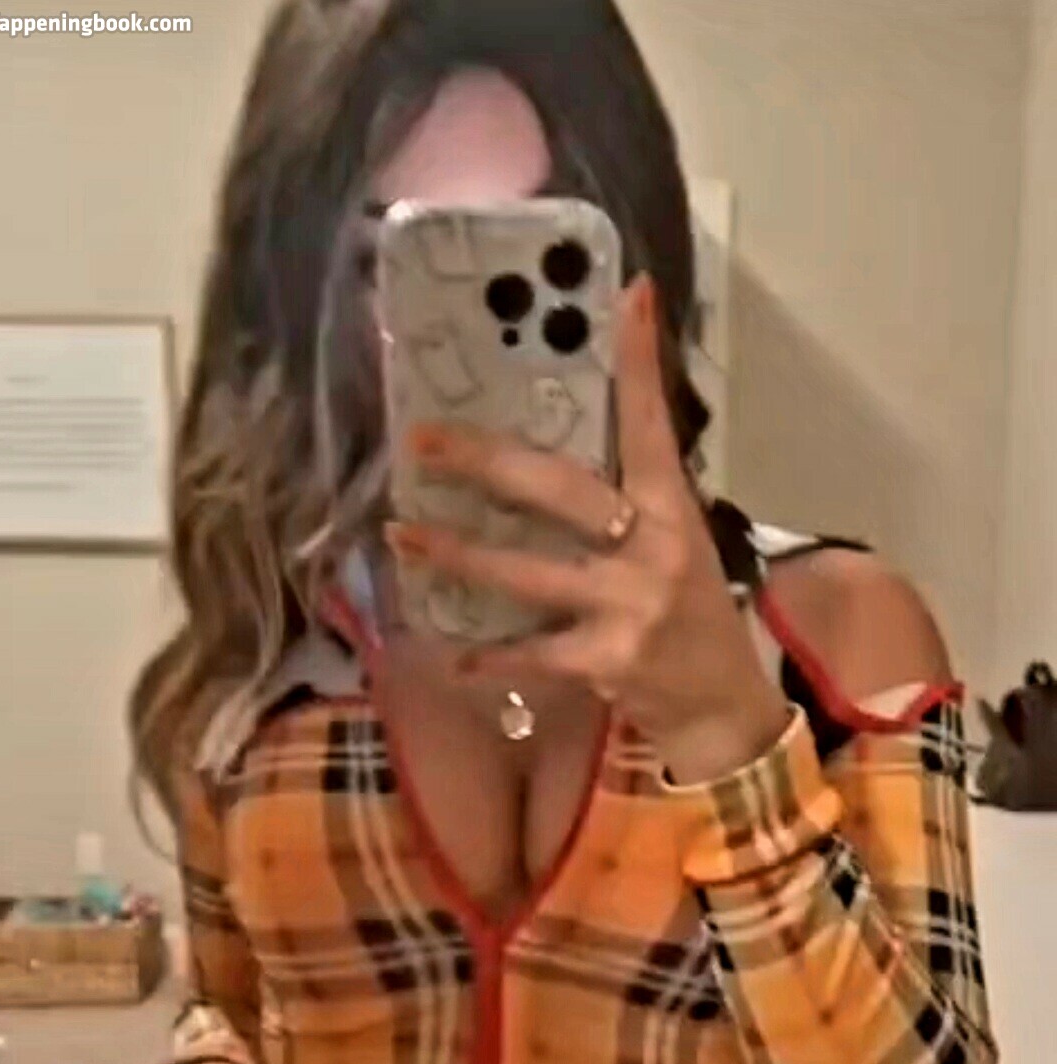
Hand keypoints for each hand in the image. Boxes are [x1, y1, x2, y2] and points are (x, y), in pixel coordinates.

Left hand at [385, 274, 789, 779]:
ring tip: (402, 535)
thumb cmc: (692, 615)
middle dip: (486, 464)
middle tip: (422, 439)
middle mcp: (651, 550)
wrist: (721, 707)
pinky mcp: (605, 662)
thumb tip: (553, 453)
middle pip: (560, 492)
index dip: (640, 362)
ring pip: (528, 573)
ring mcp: (628, 608)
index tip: (628, 296)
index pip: (655, 425)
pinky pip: (531, 654)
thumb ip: (630, 500)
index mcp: (673, 510)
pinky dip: (492, 656)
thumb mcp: (678, 544)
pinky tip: (455, 655)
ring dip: (459, 556)